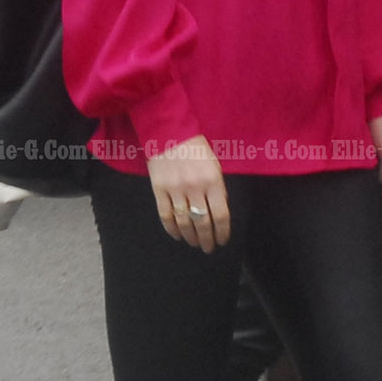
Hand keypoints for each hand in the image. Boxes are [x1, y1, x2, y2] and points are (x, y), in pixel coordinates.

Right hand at [147, 134, 229, 251]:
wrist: (170, 132)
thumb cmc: (196, 148)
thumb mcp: (215, 166)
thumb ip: (218, 189)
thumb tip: (219, 212)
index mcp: (213, 181)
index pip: (220, 215)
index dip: (222, 232)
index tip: (222, 241)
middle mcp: (195, 188)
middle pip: (203, 223)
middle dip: (207, 239)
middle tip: (208, 248)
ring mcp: (175, 190)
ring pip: (184, 223)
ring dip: (191, 237)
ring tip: (195, 243)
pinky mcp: (159, 190)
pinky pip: (165, 216)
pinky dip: (171, 229)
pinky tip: (177, 235)